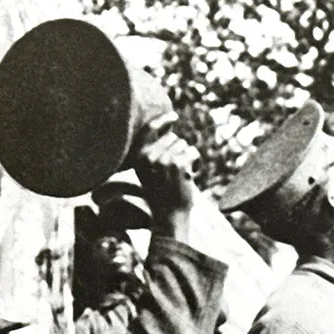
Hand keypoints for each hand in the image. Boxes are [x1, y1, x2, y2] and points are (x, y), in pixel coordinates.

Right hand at [132, 118, 199, 236]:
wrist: (169, 216)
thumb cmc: (161, 194)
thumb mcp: (149, 172)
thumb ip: (154, 152)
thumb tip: (170, 130)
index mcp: (137, 157)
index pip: (148, 129)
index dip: (162, 120)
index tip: (174, 117)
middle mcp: (148, 156)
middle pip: (172, 138)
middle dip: (178, 150)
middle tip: (175, 171)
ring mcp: (164, 159)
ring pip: (184, 145)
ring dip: (187, 158)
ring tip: (180, 176)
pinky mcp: (179, 164)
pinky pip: (193, 153)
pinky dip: (196, 163)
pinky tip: (189, 176)